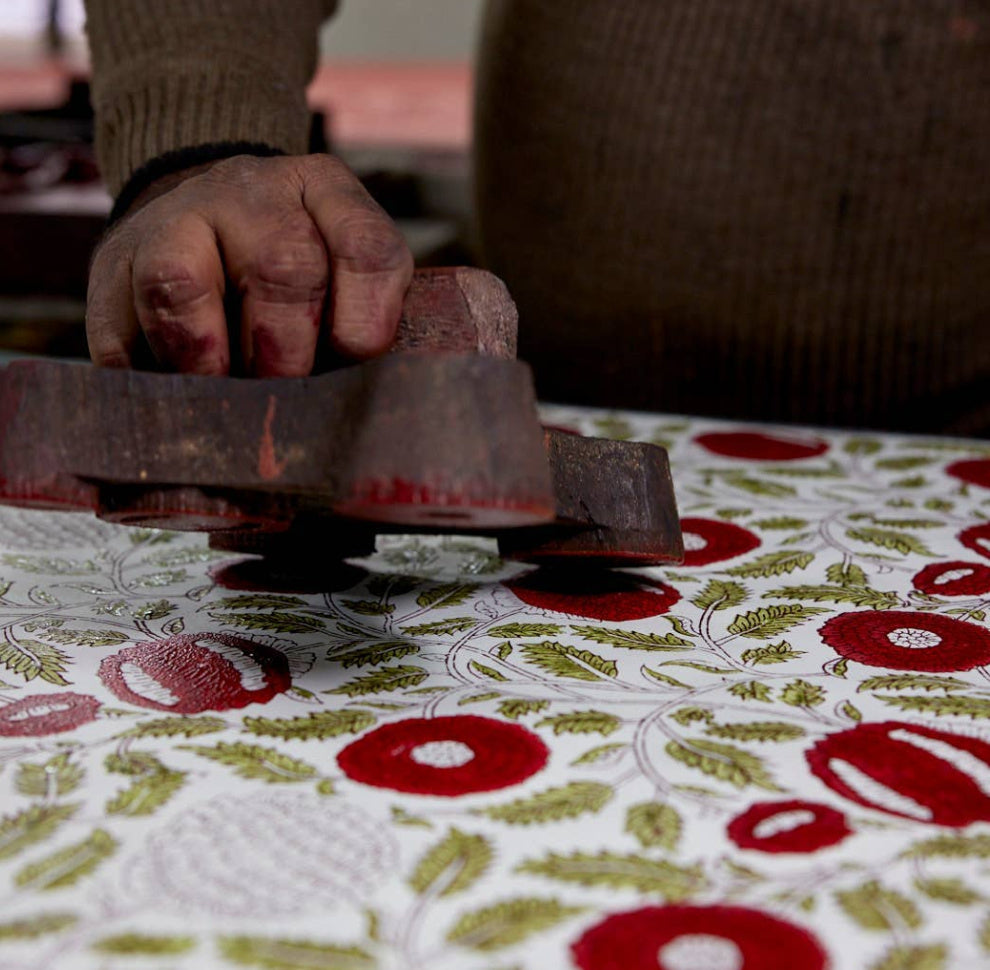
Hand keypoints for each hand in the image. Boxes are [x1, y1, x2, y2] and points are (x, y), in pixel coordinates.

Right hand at [86, 154, 413, 376]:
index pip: (364, 249)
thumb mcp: (343, 269)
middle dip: (285, 349)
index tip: (352, 360)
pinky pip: (119, 330)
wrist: (200, 208)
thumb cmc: (295, 266)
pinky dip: (147, 375)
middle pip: (279, 267)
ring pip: (178, 285)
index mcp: (323, 191)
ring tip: (219, 391)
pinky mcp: (113, 262)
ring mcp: (173, 218)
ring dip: (205, 358)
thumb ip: (360, 319)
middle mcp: (251, 192)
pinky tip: (172, 391)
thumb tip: (353, 396)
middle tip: (283, 392)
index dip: (365, 318)